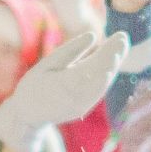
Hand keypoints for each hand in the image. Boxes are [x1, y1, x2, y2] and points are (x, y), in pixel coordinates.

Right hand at [0, 31, 128, 151]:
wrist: (27, 115)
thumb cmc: (33, 86)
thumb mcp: (46, 65)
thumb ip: (70, 51)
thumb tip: (92, 36)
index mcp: (64, 84)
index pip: (92, 66)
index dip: (107, 53)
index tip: (119, 39)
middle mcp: (76, 97)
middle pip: (101, 73)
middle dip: (114, 55)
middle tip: (123, 38)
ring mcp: (81, 105)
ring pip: (103, 83)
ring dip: (113, 64)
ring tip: (121, 46)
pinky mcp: (84, 109)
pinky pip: (99, 90)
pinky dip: (107, 76)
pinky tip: (113, 61)